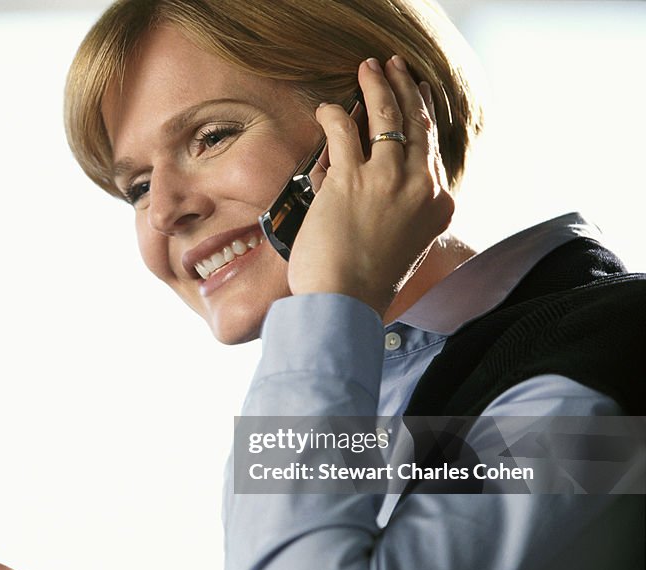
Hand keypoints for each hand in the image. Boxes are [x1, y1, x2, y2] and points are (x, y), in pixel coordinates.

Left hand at [288, 55, 453, 317]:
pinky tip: (329, 106)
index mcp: (438, 205)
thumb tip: (372, 183)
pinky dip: (334, 114)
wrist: (345, 303)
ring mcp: (388, 180)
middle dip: (405, 89)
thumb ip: (398, 212)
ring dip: (376, 86)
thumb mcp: (401, 246)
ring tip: (368, 68)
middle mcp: (421, 187)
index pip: (433, 148)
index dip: (423, 116)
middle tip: (395, 68)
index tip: (417, 98)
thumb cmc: (365, 285)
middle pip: (417, 124)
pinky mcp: (352, 179)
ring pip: (386, 117)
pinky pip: (344, 131)